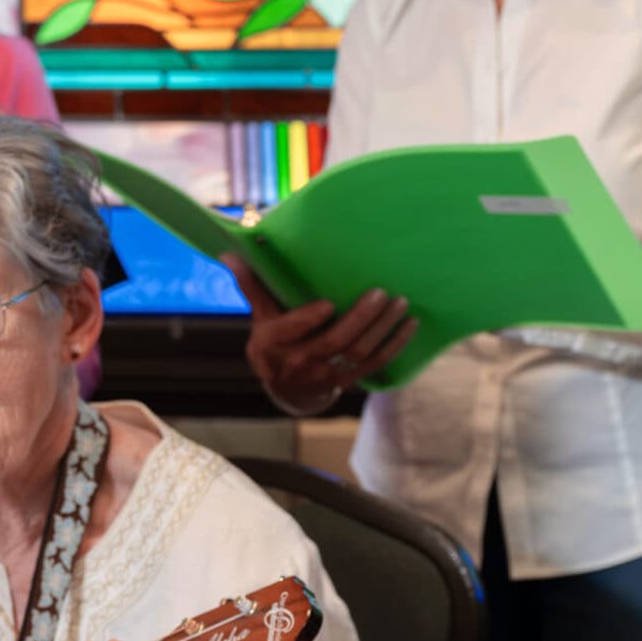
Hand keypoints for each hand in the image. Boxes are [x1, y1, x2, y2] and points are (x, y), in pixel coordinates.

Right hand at [245, 289, 416, 417]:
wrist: (287, 387)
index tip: (328, 304)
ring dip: (383, 329)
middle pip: (335, 342)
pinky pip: (376, 364)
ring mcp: (329, 373)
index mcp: (276, 343)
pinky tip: (410, 324)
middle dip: (360, 319)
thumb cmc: (274, 340)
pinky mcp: (350, 378)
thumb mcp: (259, 315)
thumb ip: (252, 285)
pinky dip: (395, 345)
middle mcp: (303, 361)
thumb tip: (231, 253)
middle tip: (381, 293)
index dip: (309, 320)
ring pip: (359, 353)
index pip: (292, 331)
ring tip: (400, 303)